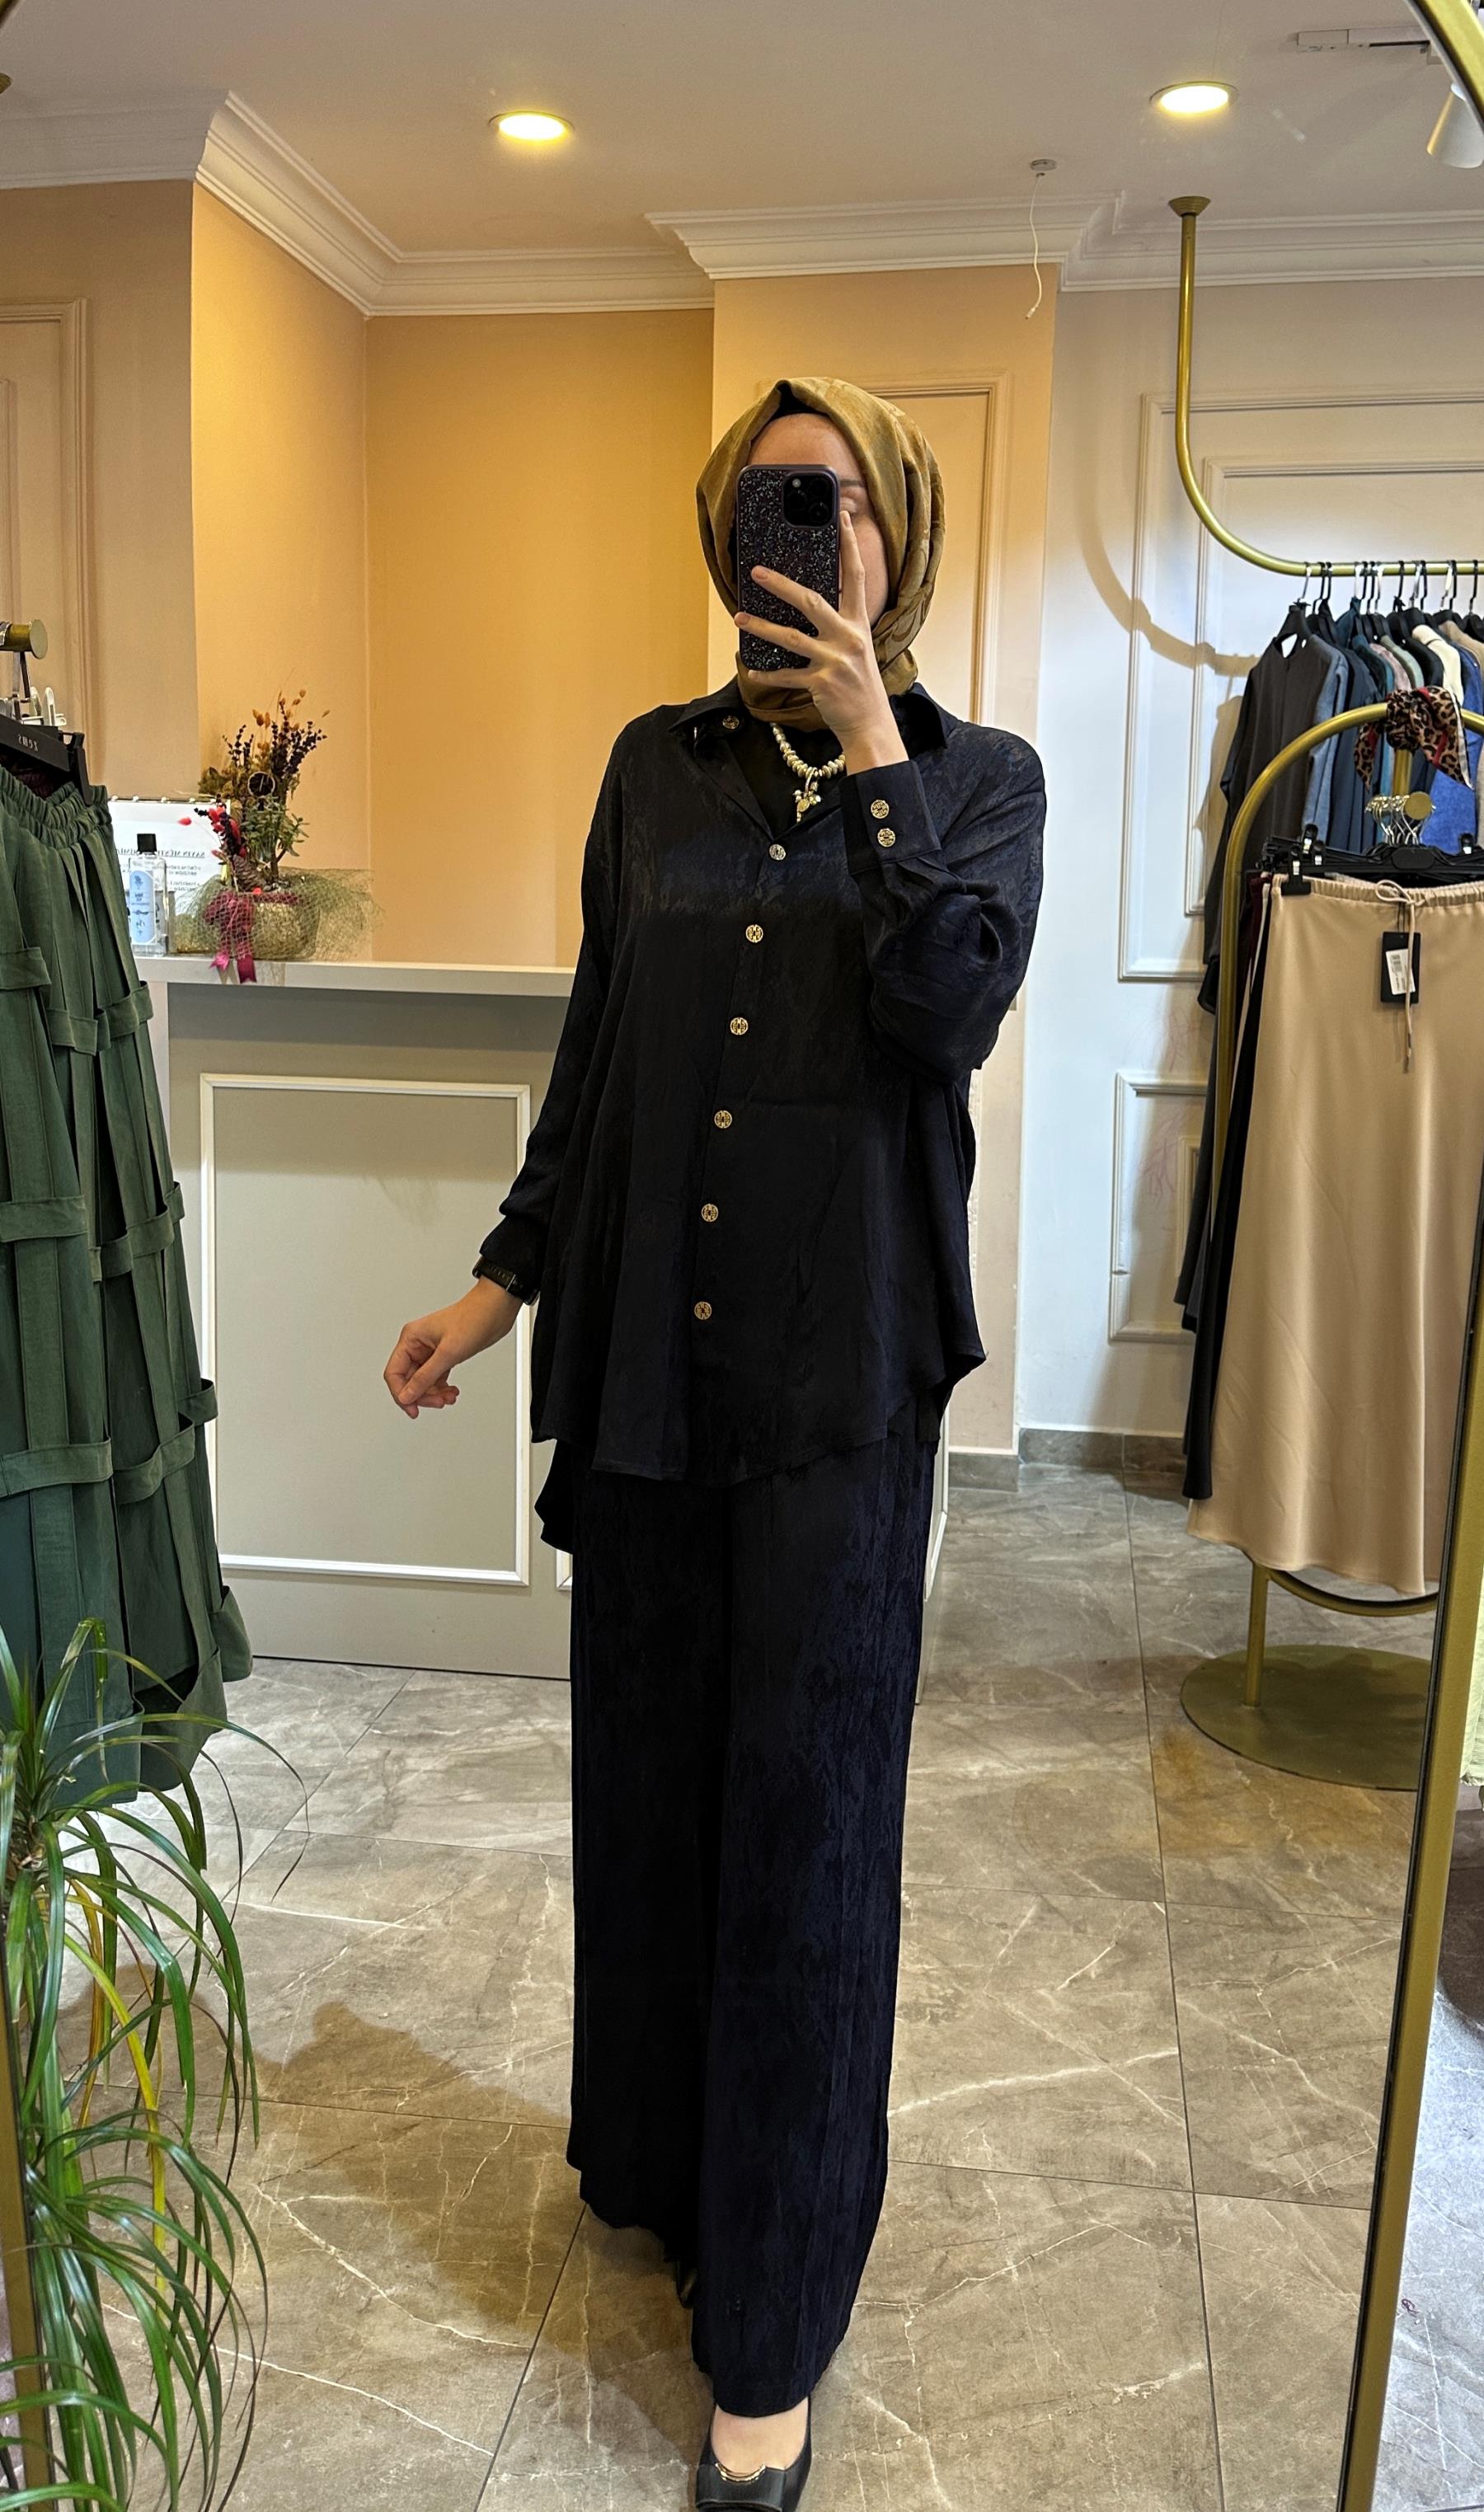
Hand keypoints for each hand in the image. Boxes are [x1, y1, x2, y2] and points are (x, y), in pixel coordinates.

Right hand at [383, 1278, 519, 1418]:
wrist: (495, 1310)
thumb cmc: (472, 1319)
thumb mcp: (447, 1354)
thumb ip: (425, 1377)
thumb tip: (407, 1395)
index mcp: (411, 1338)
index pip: (394, 1372)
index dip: (401, 1393)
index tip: (412, 1408)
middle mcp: (418, 1344)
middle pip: (408, 1379)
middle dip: (422, 1394)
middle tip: (437, 1403)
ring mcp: (430, 1350)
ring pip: (423, 1381)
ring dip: (434, 1393)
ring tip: (448, 1398)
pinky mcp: (444, 1354)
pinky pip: (435, 1377)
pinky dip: (442, 1387)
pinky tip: (451, 1391)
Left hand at [735, 510, 906, 771]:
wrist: (870, 723)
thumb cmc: (860, 684)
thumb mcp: (858, 648)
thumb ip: (839, 626)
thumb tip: (808, 603)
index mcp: (859, 624)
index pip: (856, 577)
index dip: (850, 546)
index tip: (842, 518)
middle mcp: (848, 638)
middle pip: (812, 602)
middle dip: (782, 585)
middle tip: (757, 572)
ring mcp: (834, 661)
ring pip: (791, 638)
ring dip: (762, 626)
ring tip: (740, 616)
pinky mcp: (821, 683)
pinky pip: (786, 675)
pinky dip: (766, 673)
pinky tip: (750, 668)